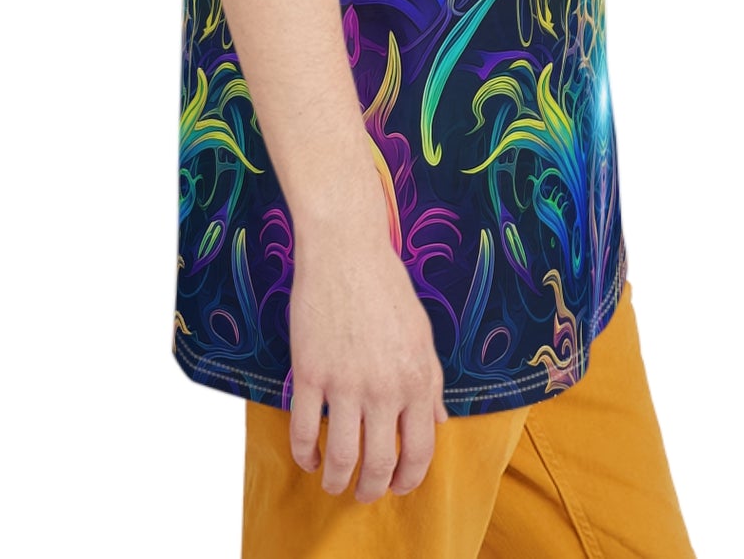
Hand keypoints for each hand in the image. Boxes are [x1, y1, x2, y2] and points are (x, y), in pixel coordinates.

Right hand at [287, 201, 450, 501]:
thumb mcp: (422, 333)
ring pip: (341, 456)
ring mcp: (345, 382)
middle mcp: (384, 387)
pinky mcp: (310, 372)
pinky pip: (303, 431)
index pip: (420, 449)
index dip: (410, 477)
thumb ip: (431, 381)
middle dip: (372, 489)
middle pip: (380, 463)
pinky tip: (308, 458)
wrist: (346, 249)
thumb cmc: (386, 287)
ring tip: (334, 484)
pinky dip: (304, 455)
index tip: (399, 486)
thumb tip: (440, 420)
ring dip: (337, 481)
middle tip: (364, 493)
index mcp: (417, 378)